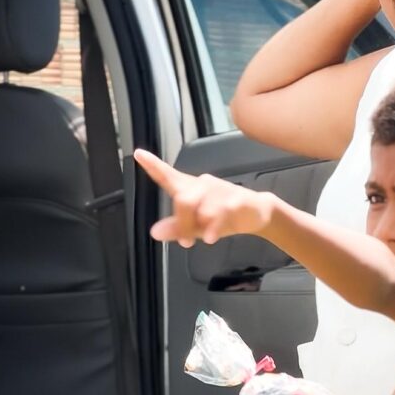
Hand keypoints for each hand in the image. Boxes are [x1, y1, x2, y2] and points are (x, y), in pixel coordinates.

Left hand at [134, 149, 272, 246]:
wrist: (257, 213)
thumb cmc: (223, 217)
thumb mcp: (197, 227)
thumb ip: (176, 228)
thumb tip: (155, 232)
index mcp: (190, 189)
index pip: (168, 176)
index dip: (153, 165)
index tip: (138, 154)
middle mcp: (202, 185)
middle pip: (183, 199)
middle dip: (182, 223)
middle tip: (186, 241)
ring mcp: (220, 190)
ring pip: (201, 208)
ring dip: (199, 227)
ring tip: (205, 238)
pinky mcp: (236, 199)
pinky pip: (221, 213)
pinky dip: (214, 227)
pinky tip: (211, 237)